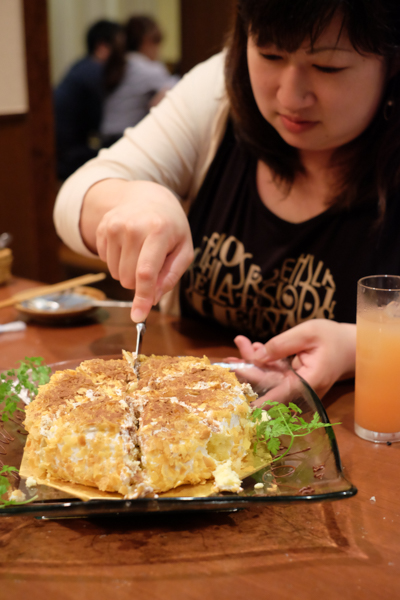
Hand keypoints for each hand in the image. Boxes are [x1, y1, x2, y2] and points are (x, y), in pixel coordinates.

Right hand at [81, 180, 193, 321]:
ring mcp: (114, 225)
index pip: (146, 272)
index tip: (138, 316)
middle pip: (128, 278)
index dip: (142, 297)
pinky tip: (128, 244)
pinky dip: (117, 259)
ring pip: (115, 273)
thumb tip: (153, 299)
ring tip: (140, 250)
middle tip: (151, 262)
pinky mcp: (101, 227)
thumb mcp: (183, 249)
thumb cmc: (171, 227)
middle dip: (139, 281)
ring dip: (127, 270)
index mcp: (158, 231)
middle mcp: (133, 226)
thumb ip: (171, 276)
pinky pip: (105, 261)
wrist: (148, 196)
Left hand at [234, 319, 355, 400]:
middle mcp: (302, 390)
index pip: (278, 394)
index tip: (238, 402)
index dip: (257, 398)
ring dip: (252, 362)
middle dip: (247, 369)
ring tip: (240, 343)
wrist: (350, 347)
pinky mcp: (293, 381)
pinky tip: (252, 347)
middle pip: (268, 384)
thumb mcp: (308, 333)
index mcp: (309, 382)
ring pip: (268, 378)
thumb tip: (258, 356)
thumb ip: (282, 344)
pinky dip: (263, 360)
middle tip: (228, 359)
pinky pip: (274, 373)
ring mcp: (297, 387)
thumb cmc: (332, 338)